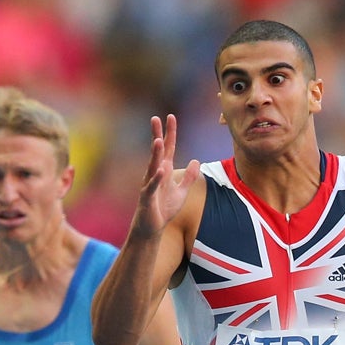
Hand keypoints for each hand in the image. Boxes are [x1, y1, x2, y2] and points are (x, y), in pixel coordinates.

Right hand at [134, 115, 199, 236]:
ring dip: (155, 154)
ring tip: (157, 141)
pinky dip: (157, 179)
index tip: (170, 116)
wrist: (153, 228)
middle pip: (157, 151)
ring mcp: (150, 185)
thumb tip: (196, 161)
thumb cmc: (164, 209)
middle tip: (155, 118)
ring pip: (152, 166)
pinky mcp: (147, 198)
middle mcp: (155, 174)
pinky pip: (152, 187)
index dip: (170, 133)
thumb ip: (189, 177)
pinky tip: (161, 170)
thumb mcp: (182, 192)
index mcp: (164, 170)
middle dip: (157, 135)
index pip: (168, 148)